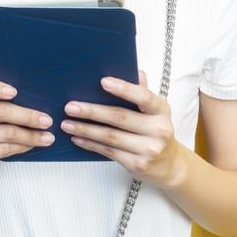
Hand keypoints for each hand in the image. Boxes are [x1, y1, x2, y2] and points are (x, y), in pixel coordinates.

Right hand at [0, 74, 54, 173]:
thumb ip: (2, 97)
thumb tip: (38, 96)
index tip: (14, 92)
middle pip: (0, 111)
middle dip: (28, 116)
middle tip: (47, 120)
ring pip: (7, 132)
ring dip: (31, 135)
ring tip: (47, 136)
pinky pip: (5, 148)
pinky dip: (22, 146)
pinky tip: (32, 144)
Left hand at [59, 69, 184, 186]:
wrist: (170, 165)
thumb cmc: (156, 131)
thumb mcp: (155, 111)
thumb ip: (143, 92)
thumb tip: (135, 71)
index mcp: (161, 110)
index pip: (143, 96)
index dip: (123, 89)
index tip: (103, 82)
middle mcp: (158, 129)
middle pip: (120, 117)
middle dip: (92, 111)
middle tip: (70, 107)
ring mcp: (149, 149)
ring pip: (111, 136)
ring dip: (86, 129)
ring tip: (67, 124)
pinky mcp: (137, 165)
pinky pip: (109, 151)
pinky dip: (91, 144)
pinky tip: (77, 138)